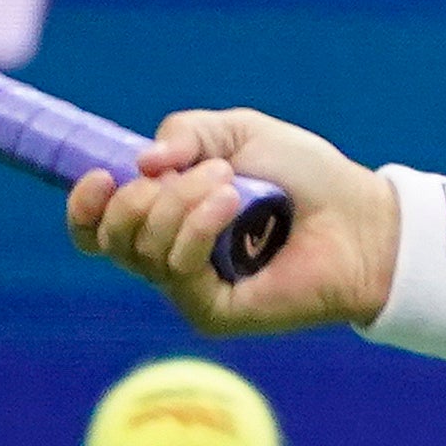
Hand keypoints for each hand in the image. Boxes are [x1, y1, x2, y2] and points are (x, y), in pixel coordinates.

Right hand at [66, 107, 394, 336]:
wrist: (361, 217)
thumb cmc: (307, 176)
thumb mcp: (238, 133)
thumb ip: (183, 132)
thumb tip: (139, 165)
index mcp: (167, 218)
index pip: (98, 228)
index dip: (84, 206)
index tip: (100, 175)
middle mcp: (172, 258)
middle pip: (111, 238)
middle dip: (143, 195)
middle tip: (208, 171)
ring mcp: (190, 289)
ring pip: (141, 250)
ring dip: (180, 203)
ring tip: (232, 184)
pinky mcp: (213, 313)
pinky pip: (176, 271)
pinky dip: (196, 229)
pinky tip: (230, 204)